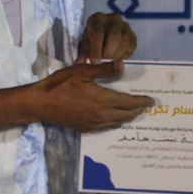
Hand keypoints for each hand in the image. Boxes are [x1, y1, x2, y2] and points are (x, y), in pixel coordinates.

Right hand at [37, 59, 153, 131]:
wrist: (41, 104)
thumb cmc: (61, 84)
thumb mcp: (83, 72)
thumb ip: (104, 70)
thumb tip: (122, 65)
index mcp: (102, 100)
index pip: (129, 103)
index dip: (141, 102)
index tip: (151, 101)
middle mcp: (101, 115)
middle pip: (126, 115)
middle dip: (137, 110)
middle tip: (145, 106)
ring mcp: (93, 124)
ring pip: (117, 122)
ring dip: (127, 117)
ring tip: (134, 111)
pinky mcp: (86, 129)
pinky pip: (107, 126)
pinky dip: (115, 121)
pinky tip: (115, 117)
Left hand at [76, 12, 137, 63]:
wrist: (105, 35)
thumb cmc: (92, 40)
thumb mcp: (85, 45)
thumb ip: (83, 54)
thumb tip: (79, 63)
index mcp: (98, 18)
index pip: (98, 33)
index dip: (96, 49)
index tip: (95, 63)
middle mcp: (113, 18)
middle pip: (114, 36)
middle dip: (108, 53)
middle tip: (103, 64)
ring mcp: (125, 25)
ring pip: (124, 41)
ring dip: (117, 55)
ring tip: (109, 63)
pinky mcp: (133, 35)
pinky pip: (131, 46)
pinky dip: (124, 55)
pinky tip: (117, 60)